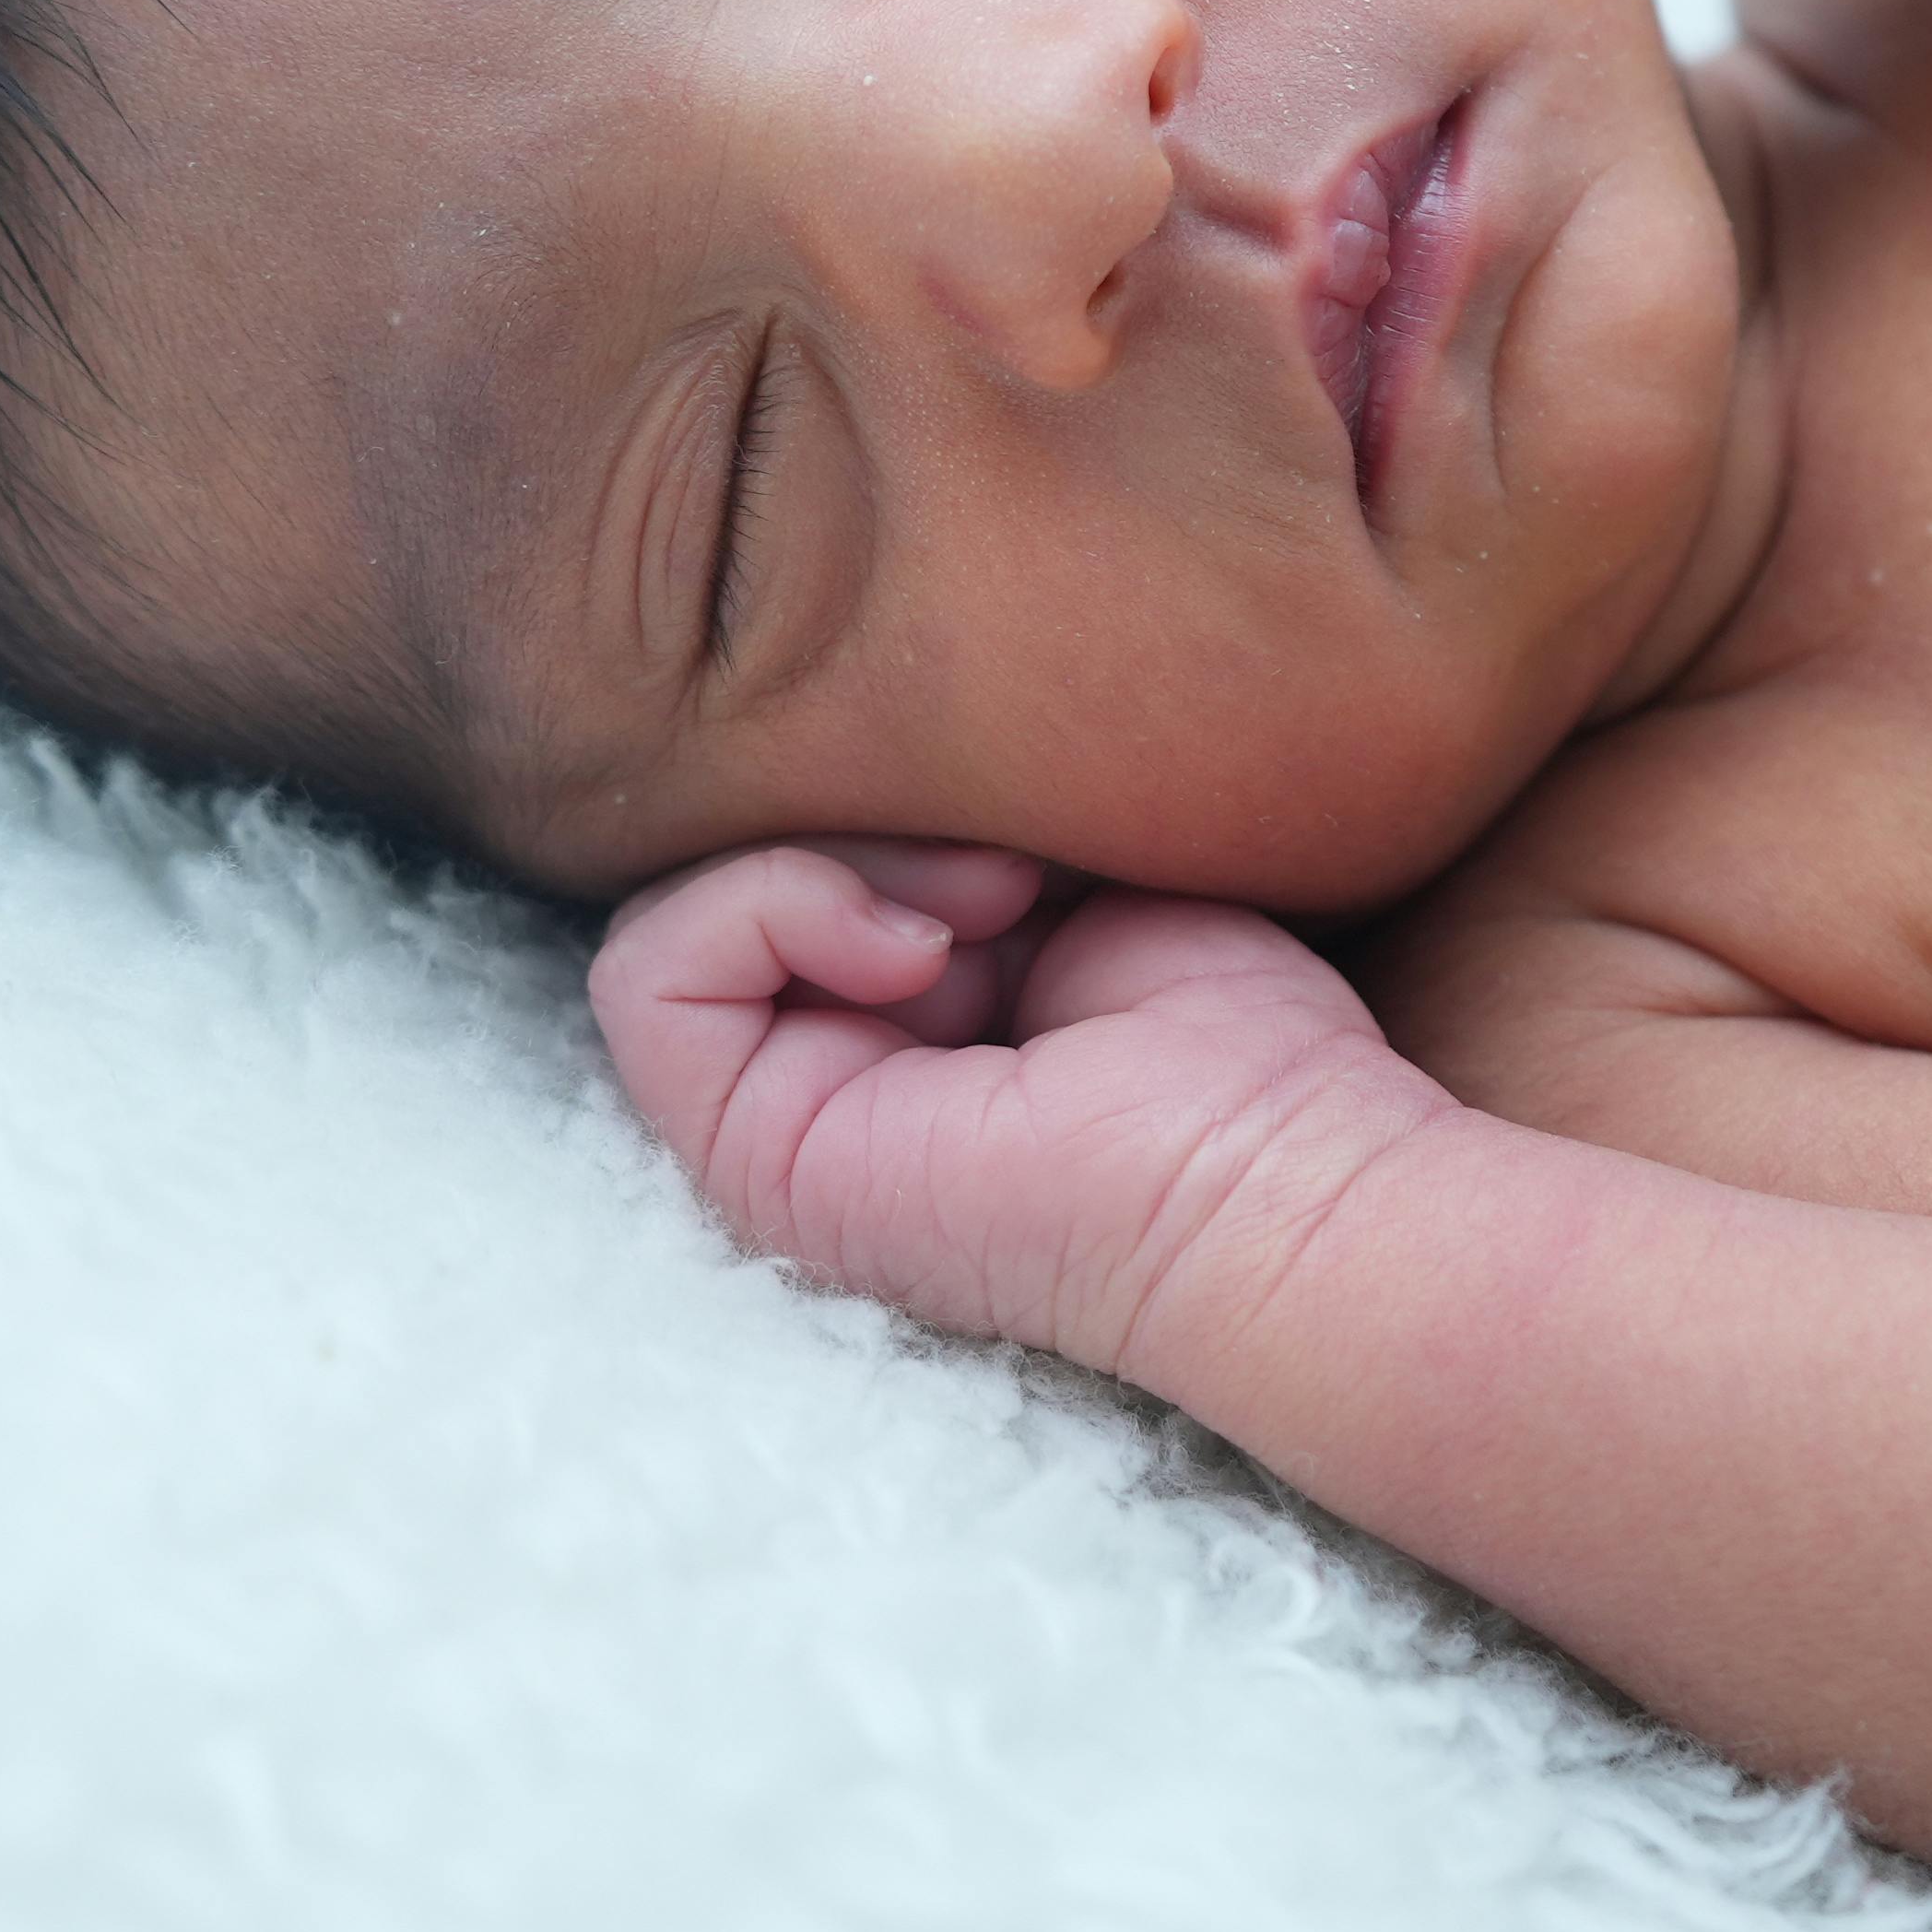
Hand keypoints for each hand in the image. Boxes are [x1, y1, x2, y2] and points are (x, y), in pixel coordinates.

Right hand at [586, 841, 1454, 1382]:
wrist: (1282, 1178)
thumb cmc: (1232, 1046)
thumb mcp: (1067, 876)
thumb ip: (948, 831)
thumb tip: (858, 753)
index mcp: (890, 1030)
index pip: (774, 859)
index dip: (875, 811)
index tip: (1026, 843)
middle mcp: (817, 1084)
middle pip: (722, 874)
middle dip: (856, 822)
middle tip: (1015, 867)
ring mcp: (773, 1135)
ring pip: (673, 912)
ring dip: (828, 860)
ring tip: (990, 904)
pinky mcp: (756, 1162)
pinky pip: (649, 981)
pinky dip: (772, 905)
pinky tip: (926, 949)